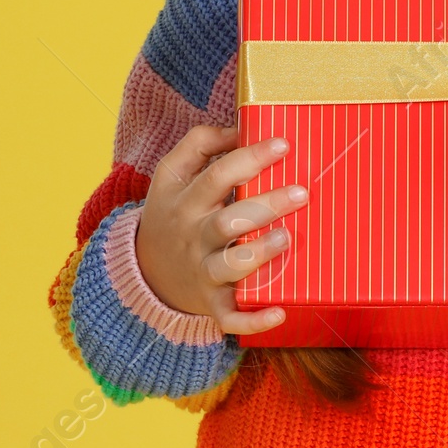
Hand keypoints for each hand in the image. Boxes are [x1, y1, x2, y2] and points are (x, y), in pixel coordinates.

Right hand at [133, 124, 307, 336]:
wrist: (145, 272)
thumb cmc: (173, 213)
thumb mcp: (172, 173)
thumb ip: (201, 143)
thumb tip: (239, 128)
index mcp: (186, 200)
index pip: (217, 175)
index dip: (250, 158)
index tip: (283, 145)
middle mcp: (194, 236)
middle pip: (228, 220)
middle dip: (265, 206)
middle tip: (301, 193)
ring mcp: (203, 271)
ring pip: (229, 265)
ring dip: (259, 254)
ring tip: (287, 238)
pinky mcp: (212, 303)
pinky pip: (230, 316)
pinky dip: (253, 319)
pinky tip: (280, 311)